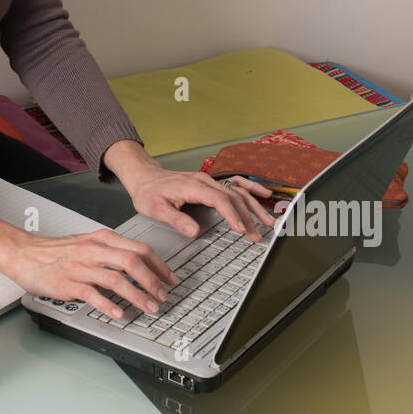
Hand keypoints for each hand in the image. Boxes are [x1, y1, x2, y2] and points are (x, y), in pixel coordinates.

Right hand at [0, 222, 178, 318]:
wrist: (24, 253)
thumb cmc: (55, 251)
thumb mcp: (87, 243)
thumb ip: (111, 253)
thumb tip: (137, 267)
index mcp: (102, 238)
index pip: (139, 248)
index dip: (159, 265)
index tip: (170, 279)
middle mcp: (94, 250)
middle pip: (133, 262)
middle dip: (153, 281)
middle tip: (163, 296)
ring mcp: (81, 267)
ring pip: (117, 279)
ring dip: (137, 296)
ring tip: (148, 308)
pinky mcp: (68, 283)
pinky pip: (93, 294)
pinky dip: (109, 305)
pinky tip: (119, 314)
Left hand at [119, 164, 277, 240]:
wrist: (145, 177)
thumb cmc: (149, 192)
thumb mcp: (156, 208)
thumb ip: (176, 219)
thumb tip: (195, 232)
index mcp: (193, 186)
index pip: (219, 200)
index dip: (232, 215)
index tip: (241, 229)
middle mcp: (204, 181)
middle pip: (233, 197)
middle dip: (248, 217)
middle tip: (257, 236)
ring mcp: (209, 181)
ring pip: (238, 192)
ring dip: (254, 206)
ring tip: (267, 222)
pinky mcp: (210, 184)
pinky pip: (235, 185)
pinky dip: (251, 191)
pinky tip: (264, 196)